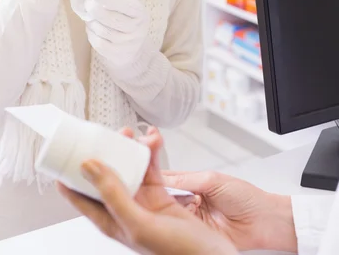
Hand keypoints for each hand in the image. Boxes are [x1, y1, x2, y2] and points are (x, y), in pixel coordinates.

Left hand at [58, 128, 236, 254]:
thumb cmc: (177, 254)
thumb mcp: (139, 224)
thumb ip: (113, 195)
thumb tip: (89, 167)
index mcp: (111, 223)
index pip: (79, 197)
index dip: (68, 175)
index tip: (62, 152)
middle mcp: (124, 211)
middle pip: (105, 177)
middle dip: (103, 153)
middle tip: (104, 134)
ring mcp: (142, 203)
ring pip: (129, 169)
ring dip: (129, 149)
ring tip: (131, 133)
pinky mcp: (161, 196)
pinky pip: (151, 168)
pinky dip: (151, 153)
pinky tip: (153, 140)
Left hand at [84, 0, 149, 63]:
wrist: (133, 49)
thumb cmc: (126, 19)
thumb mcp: (128, 6)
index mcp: (140, 12)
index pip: (126, 3)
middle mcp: (137, 29)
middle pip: (112, 18)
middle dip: (95, 8)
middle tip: (87, 2)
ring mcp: (127, 44)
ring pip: (102, 30)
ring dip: (91, 21)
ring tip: (89, 15)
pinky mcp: (117, 54)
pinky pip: (98, 42)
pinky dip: (91, 33)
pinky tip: (92, 28)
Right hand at [163, 170, 296, 252]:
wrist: (264, 222)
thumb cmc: (246, 197)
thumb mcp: (212, 180)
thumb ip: (186, 180)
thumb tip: (162, 178)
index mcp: (192, 181)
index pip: (165, 177)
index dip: (154, 177)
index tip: (146, 176)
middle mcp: (189, 199)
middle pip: (162, 196)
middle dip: (161, 194)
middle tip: (160, 193)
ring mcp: (191, 217)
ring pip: (168, 213)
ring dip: (171, 209)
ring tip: (184, 205)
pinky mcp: (196, 234)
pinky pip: (179, 229)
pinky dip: (178, 225)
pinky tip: (182, 220)